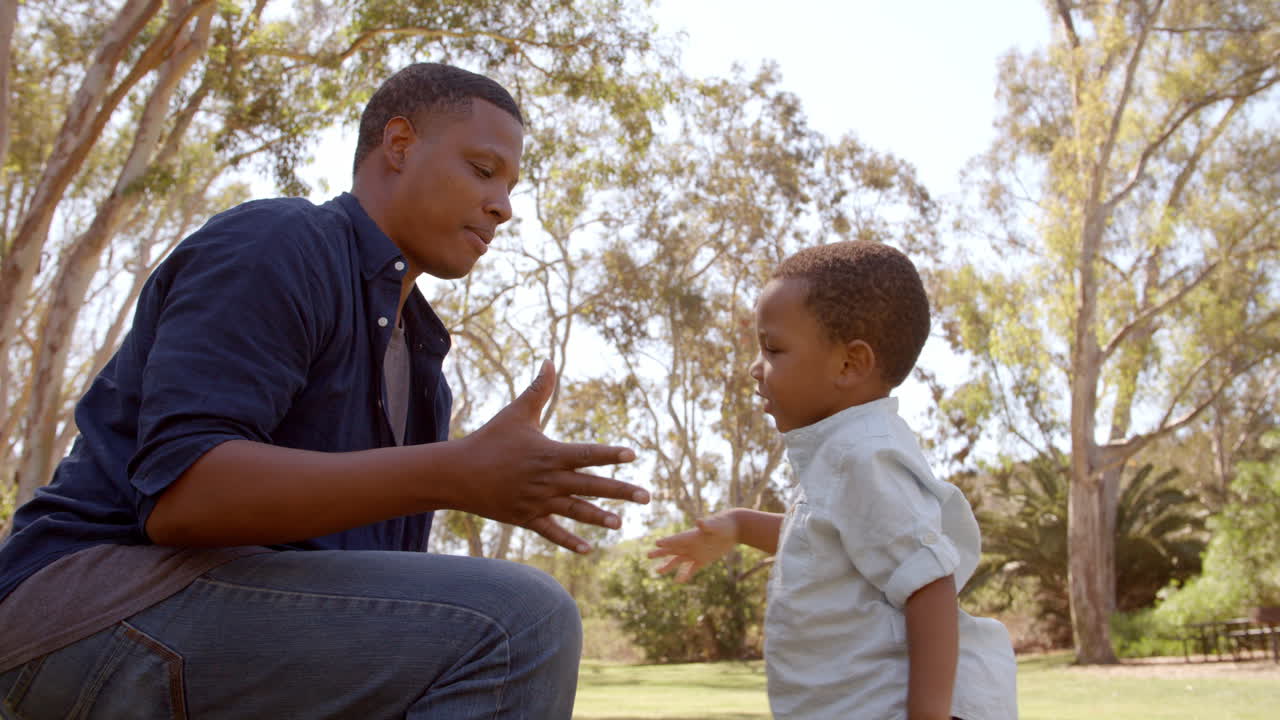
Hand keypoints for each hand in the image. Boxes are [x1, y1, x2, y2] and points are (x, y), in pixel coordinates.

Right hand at [456, 360, 647, 552]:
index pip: (587, 454)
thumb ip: (538, 390)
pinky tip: (588, 550)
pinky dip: (569, 541)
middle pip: (590, 486)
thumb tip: (550, 360)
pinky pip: (552, 532)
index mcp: (550, 454)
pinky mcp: (526, 518)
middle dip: (620, 491)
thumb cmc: (489, 439)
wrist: (457, 473)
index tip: (632, 454)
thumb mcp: (516, 413)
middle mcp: (548, 480)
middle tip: (646, 496)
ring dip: (599, 518)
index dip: (610, 454)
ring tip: (620, 524)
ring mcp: (537, 501)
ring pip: (575, 511)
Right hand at [647, 511, 737, 581]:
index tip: (656, 544)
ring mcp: (696, 552)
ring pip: (679, 560)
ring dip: (669, 566)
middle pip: (672, 550)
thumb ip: (706, 525)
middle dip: (661, 553)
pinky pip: (692, 568)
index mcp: (691, 536)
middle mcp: (691, 545)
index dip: (667, 542)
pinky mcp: (703, 559)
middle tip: (648, 555)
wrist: (733, 529)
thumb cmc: (724, 524)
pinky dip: (686, 574)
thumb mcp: (716, 526)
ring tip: (658, 571)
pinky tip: (679, 581)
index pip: (676, 539)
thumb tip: (698, 521)